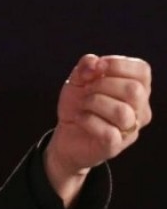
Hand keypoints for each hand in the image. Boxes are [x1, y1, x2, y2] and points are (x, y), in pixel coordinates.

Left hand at [44, 54, 151, 205]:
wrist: (65, 133)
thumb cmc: (79, 104)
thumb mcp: (78, 80)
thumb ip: (86, 66)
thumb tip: (94, 62)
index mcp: (137, 90)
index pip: (142, 71)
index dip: (118, 64)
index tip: (97, 67)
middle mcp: (140, 110)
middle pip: (134, 90)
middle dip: (103, 84)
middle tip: (87, 89)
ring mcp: (129, 130)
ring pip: (122, 112)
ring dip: (94, 102)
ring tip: (83, 104)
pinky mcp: (114, 146)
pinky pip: (108, 132)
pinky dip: (87, 120)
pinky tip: (80, 118)